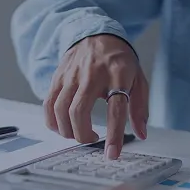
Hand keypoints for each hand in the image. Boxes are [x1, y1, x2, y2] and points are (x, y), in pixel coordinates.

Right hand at [45, 34, 149, 159]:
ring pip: (60, 109)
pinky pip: (48, 103)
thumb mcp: (138, 80)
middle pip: (79, 111)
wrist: (96, 34)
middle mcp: (92, 74)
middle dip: (82, 135)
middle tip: (92, 140)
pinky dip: (52, 121)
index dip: (114, 135)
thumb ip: (140, 107)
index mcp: (118, 75)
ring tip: (78, 133)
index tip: (112, 154)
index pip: (115, 109)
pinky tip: (61, 127)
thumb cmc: (119, 61)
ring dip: (67, 130)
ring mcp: (72, 75)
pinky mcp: (58, 77)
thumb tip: (141, 134)